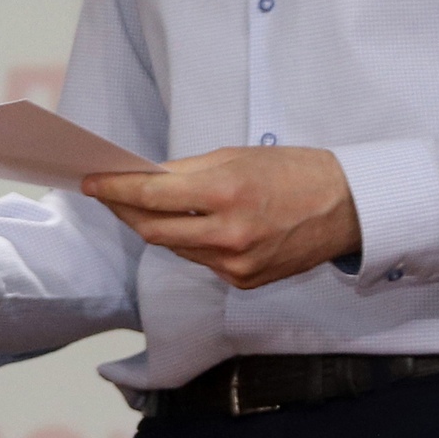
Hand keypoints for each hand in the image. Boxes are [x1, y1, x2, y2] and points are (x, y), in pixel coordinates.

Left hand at [82, 146, 359, 288]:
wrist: (347, 207)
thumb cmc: (293, 172)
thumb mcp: (237, 157)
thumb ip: (187, 171)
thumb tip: (146, 180)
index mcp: (226, 192)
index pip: (151, 195)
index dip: (115, 189)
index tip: (92, 182)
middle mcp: (229, 234)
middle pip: (152, 230)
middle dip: (125, 211)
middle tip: (109, 194)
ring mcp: (236, 263)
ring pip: (175, 248)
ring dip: (158, 227)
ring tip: (150, 206)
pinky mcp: (244, 280)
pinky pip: (201, 261)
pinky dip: (191, 243)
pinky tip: (195, 226)